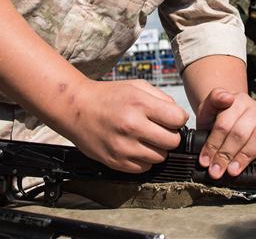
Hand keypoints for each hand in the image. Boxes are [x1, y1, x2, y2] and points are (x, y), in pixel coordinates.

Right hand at [67, 79, 188, 172]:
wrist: (76, 108)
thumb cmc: (108, 96)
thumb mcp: (137, 86)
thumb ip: (162, 99)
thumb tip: (179, 116)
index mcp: (139, 104)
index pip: (178, 119)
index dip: (178, 119)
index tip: (171, 118)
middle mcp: (132, 126)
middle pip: (172, 141)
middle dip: (170, 135)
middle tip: (159, 129)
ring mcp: (123, 146)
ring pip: (160, 157)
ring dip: (157, 149)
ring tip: (145, 138)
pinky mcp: (115, 162)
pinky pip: (144, 168)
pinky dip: (144, 159)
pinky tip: (135, 147)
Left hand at [195, 89, 255, 178]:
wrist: (232, 118)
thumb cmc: (220, 117)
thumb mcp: (209, 110)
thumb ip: (212, 100)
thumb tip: (226, 97)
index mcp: (239, 100)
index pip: (225, 123)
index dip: (213, 144)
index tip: (206, 161)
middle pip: (241, 131)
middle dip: (226, 154)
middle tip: (217, 169)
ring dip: (246, 155)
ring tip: (234, 169)